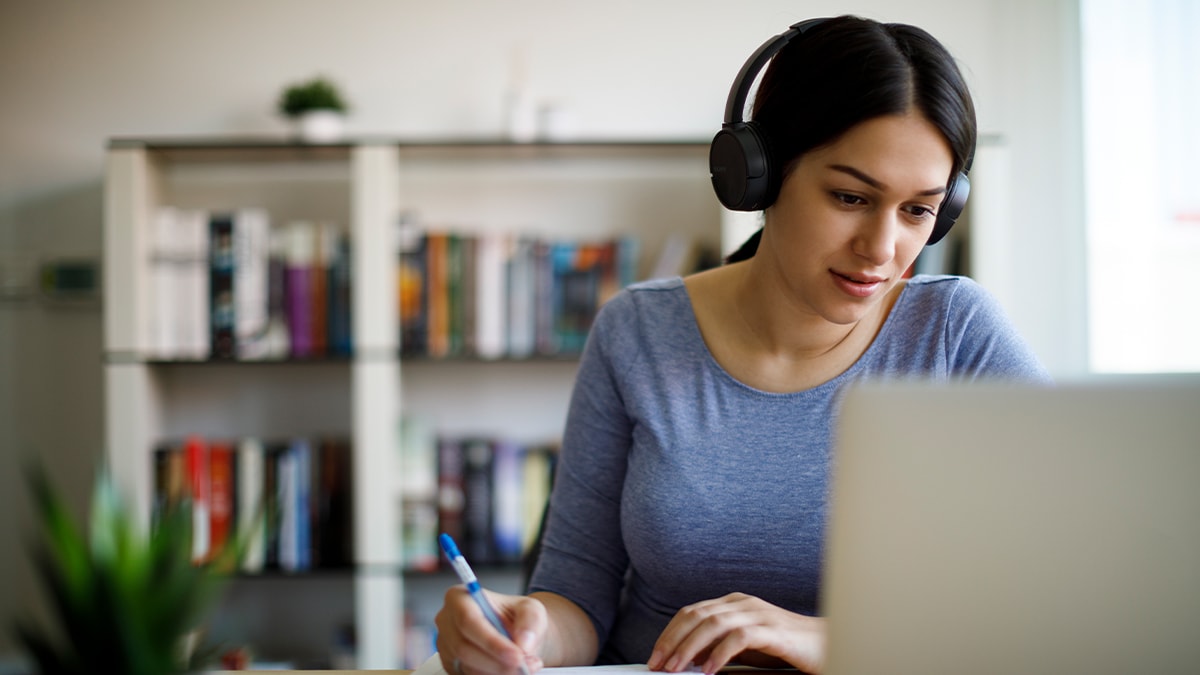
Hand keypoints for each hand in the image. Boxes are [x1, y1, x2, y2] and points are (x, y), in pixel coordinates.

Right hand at [435, 586, 545, 674]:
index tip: (516, 655)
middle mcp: (446, 622)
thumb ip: (530, 621)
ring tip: (525, 666)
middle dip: (498, 662)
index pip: (468, 620)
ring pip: (469, 667)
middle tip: (525, 665)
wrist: (515, 634)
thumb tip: (523, 642)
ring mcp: (446, 646)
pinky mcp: (452, 666)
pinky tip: (511, 670)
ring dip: (500, 672)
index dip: (491, 641)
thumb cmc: (516, 616)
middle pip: (465, 648)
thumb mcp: (530, 609)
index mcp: (459, 597)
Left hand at [647, 592, 825, 674]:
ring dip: (690, 648)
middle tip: (658, 664)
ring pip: (713, 624)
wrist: (825, 645)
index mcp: (732, 603)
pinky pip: (740, 638)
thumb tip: (689, 658)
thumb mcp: (745, 647)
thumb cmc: (784, 647)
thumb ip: (719, 647)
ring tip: (676, 668)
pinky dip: (720, 654)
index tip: (655, 656)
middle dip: (672, 641)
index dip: (669, 633)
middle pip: (696, 616)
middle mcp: (742, 604)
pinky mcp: (773, 631)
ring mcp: (758, 614)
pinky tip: (710, 670)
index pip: (691, 612)